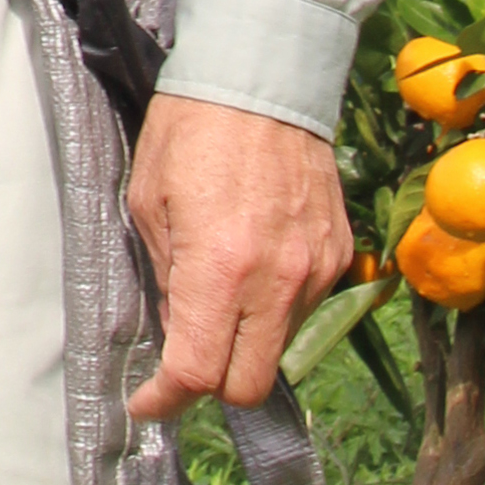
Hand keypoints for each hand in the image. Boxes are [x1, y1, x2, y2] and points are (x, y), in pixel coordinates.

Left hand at [123, 93, 352, 417]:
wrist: (262, 80)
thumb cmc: (190, 129)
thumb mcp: (148, 198)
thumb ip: (164, 274)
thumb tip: (175, 325)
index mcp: (219, 269)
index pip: (198, 371)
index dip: (167, 399)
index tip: (147, 403)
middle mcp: (276, 283)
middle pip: (249, 385)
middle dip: (211, 385)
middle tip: (182, 354)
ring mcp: (315, 275)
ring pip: (277, 349)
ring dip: (243, 341)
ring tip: (214, 290)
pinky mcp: (338, 259)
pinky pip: (303, 309)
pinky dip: (272, 307)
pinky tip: (250, 263)